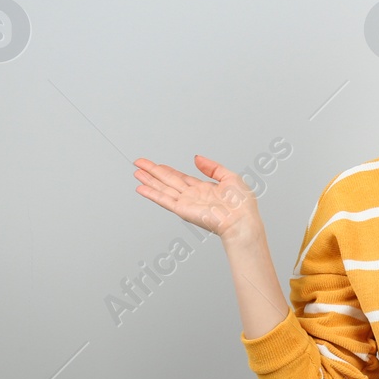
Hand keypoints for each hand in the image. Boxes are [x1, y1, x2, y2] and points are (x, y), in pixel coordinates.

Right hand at [132, 155, 260, 241]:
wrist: (241, 220)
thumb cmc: (242, 204)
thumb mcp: (230, 177)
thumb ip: (212, 167)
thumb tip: (196, 158)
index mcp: (204, 189)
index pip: (181, 178)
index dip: (167, 170)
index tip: (156, 164)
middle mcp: (193, 196)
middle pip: (168, 181)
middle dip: (153, 172)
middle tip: (138, 163)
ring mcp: (186, 203)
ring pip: (163, 189)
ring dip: (148, 180)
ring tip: (136, 172)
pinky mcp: (182, 210)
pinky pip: (164, 200)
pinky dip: (151, 194)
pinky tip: (140, 187)